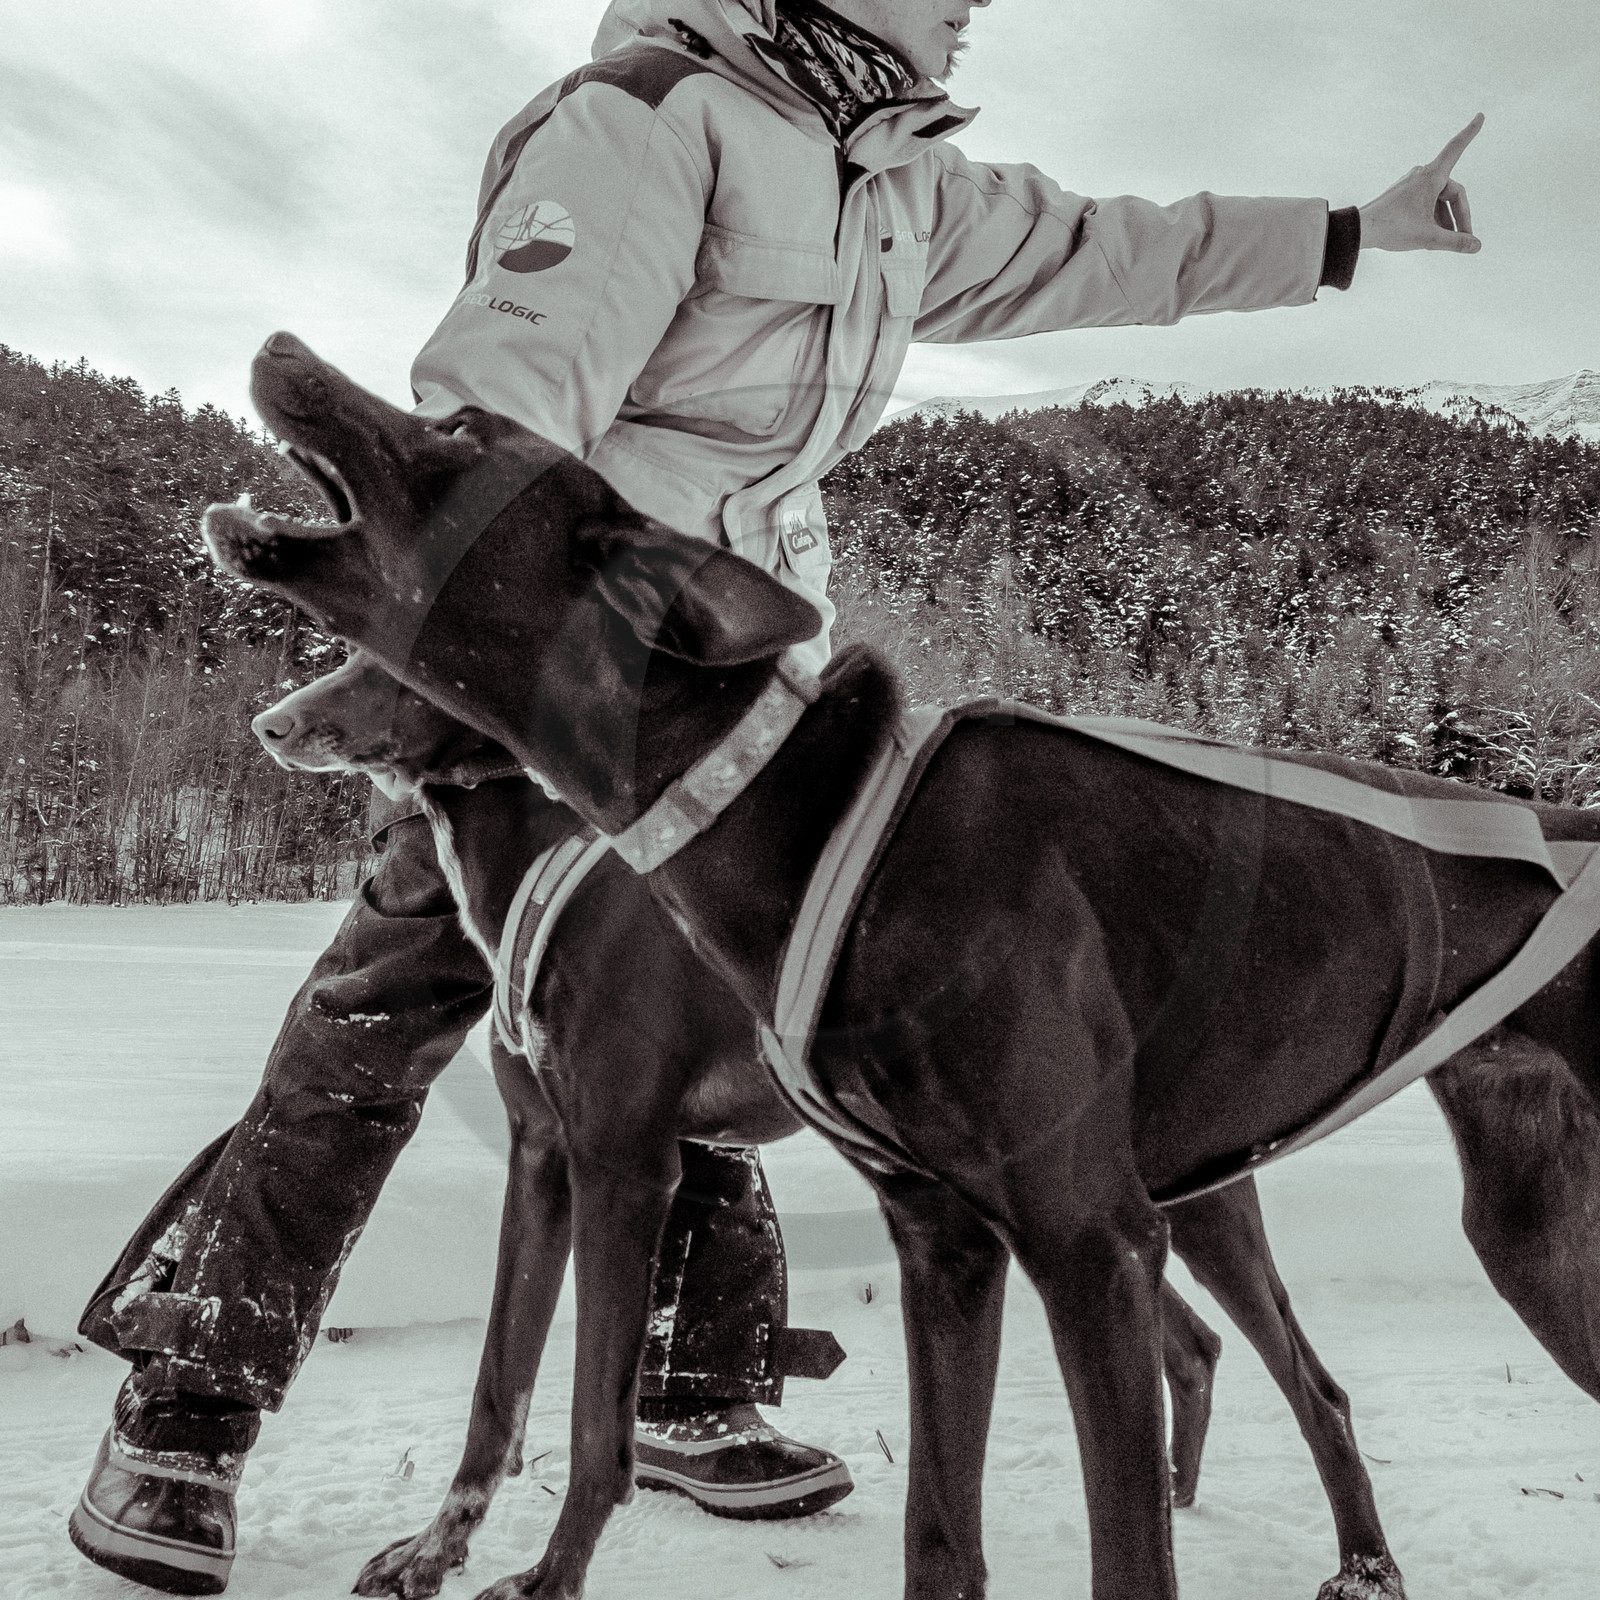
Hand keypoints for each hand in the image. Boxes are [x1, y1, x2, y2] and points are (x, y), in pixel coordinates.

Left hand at [1358, 114, 1483, 253]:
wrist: (1359, 231)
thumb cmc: (1393, 229)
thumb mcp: (1429, 238)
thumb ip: (1455, 242)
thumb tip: (1477, 246)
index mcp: (1432, 176)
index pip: (1456, 148)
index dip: (1470, 133)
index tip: (1480, 115)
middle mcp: (1422, 175)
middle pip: (1452, 193)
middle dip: (1460, 216)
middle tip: (1464, 238)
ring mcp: (1410, 184)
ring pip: (1438, 201)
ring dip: (1445, 220)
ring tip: (1444, 242)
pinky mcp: (1401, 195)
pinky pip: (1424, 203)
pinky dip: (1431, 217)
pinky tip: (1429, 236)